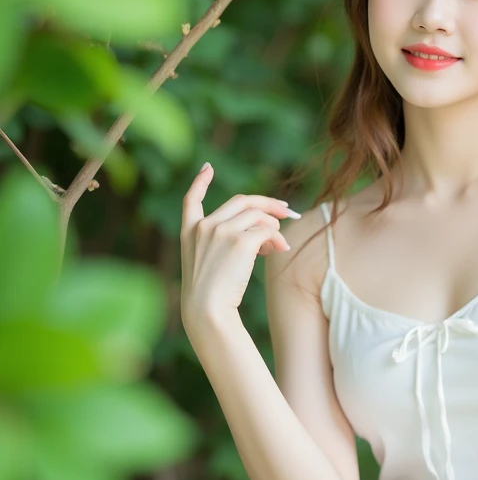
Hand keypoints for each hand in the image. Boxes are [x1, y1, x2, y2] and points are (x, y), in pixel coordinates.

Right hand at [180, 164, 300, 326]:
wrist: (207, 312)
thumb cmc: (210, 297)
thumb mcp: (210, 264)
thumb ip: (229, 242)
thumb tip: (266, 230)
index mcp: (189, 232)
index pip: (191, 200)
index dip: (200, 181)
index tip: (207, 168)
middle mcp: (204, 226)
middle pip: (241, 201)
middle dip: (266, 202)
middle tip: (285, 210)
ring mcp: (221, 231)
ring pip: (257, 215)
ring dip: (274, 224)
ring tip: (280, 242)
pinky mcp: (240, 241)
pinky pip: (267, 231)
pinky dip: (278, 239)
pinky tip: (281, 249)